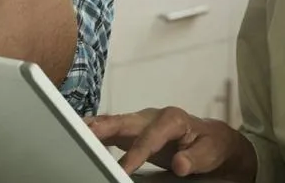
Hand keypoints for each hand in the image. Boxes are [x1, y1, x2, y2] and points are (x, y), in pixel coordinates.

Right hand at [86, 108, 254, 181]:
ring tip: (71, 131)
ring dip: (94, 127)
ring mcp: (142, 121)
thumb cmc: (211, 146)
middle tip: (84, 133)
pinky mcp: (134, 130)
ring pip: (115, 122)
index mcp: (173, 119)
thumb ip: (195, 158)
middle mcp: (154, 116)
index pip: (150, 137)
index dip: (136, 154)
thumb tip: (180, 164)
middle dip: (104, 127)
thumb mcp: (210, 153)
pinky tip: (80, 133)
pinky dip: (96, 131)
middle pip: (125, 121)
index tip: (123, 170)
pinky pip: (113, 129)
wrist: (212, 140)